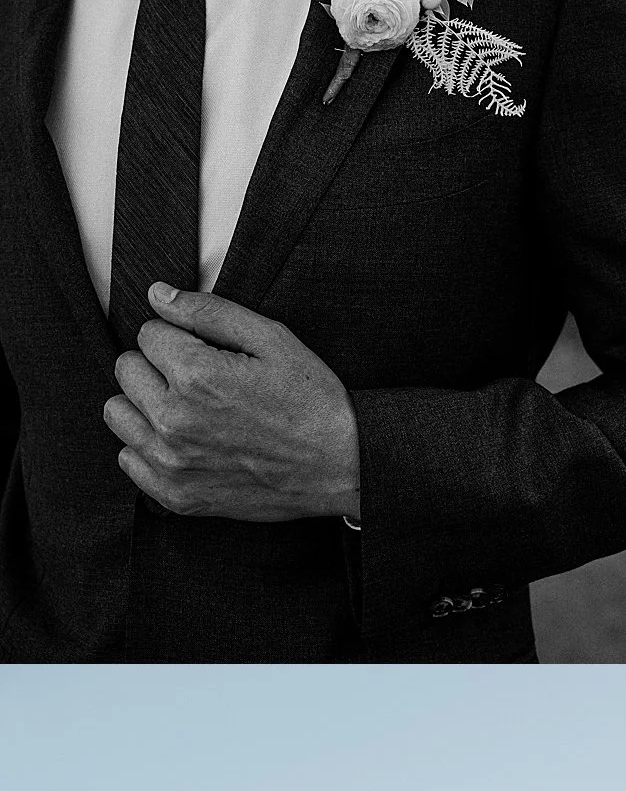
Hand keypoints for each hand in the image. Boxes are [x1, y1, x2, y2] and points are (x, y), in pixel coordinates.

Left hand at [103, 290, 361, 520]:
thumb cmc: (312, 401)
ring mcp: (171, 463)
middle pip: (127, 370)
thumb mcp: (271, 339)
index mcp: (196, 375)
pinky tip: (184, 440)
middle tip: (200, 377)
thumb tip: (158, 295)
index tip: (207, 350)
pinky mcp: (176, 495)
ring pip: (118, 413)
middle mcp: (174, 420)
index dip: (179, 335)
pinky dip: (148, 446)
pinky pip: (127, 459)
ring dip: (145, 403)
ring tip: (187, 407)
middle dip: (157, 364)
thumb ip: (208, 312)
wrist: (341, 467)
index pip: (148, 333)